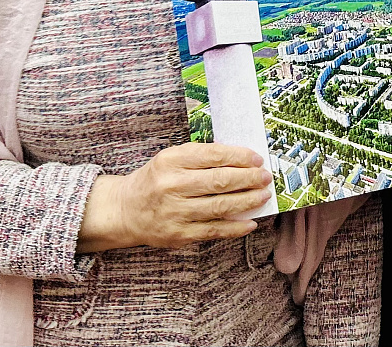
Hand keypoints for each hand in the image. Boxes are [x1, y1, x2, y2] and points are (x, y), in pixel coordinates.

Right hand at [76, 143, 272, 252]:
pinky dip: (235, 227)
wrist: (126, 211)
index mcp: (170, 161)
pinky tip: (251, 222)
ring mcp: (175, 212)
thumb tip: (238, 158)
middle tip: (266, 177)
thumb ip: (199, 157)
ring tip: (263, 195)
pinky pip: (214, 231)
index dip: (239, 157)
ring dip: (247, 201)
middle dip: (248, 178)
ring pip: (220, 206)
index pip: (212, 155)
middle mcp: (172, 186)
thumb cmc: (155, 181)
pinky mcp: (179, 235)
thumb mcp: (170, 159)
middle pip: (219, 181)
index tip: (257, 158)